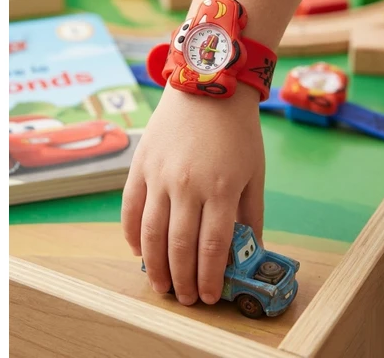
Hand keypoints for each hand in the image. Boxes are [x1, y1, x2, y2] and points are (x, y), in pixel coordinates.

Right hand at [122, 82, 264, 305]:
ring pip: (150, 232)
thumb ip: (250, 212)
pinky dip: (130, 233)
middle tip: (184, 298)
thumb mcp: (254, 171)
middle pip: (179, 246)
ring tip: (160, 285)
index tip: (209, 296)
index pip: (211, 246)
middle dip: (182, 279)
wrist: (208, 85)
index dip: (209, 277)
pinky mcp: (141, 164)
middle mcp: (187, 185)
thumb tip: (250, 247)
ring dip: (154, 265)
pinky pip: (130, 207)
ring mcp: (159, 174)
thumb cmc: (237, 129)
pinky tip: (137, 250)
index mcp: (220, 188)